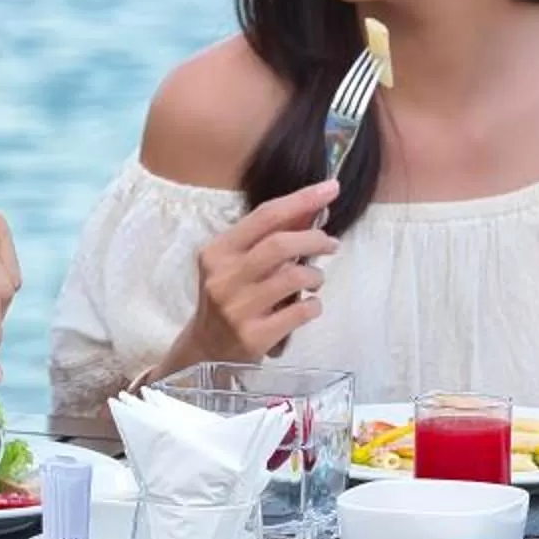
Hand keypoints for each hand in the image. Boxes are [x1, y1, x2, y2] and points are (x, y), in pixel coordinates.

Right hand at [168, 179, 340, 369]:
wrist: (208, 350)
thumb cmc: (230, 298)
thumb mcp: (238, 264)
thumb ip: (270, 238)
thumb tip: (312, 211)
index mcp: (218, 252)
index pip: (265, 215)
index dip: (302, 199)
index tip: (331, 188)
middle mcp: (223, 277)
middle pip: (280, 244)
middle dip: (315, 239)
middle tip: (331, 243)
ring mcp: (237, 309)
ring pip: (294, 277)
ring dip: (315, 275)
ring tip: (315, 280)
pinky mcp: (254, 336)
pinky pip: (300, 312)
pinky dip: (314, 305)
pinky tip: (309, 305)